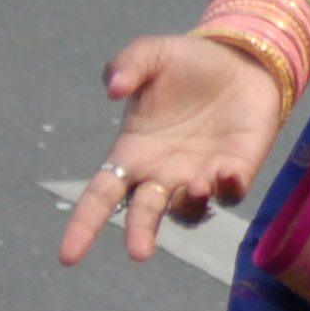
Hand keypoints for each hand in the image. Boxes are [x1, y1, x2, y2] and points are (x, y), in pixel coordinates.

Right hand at [56, 35, 288, 267]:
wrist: (241, 59)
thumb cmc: (188, 63)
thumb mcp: (152, 53)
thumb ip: (127, 65)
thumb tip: (114, 90)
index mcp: (132, 154)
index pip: (99, 198)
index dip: (83, 226)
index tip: (68, 257)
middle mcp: (161, 174)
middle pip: (144, 215)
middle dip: (140, 234)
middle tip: (139, 252)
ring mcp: (199, 175)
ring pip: (188, 209)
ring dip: (189, 204)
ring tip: (195, 186)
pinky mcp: (236, 169)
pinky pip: (230, 192)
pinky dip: (228, 188)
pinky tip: (227, 172)